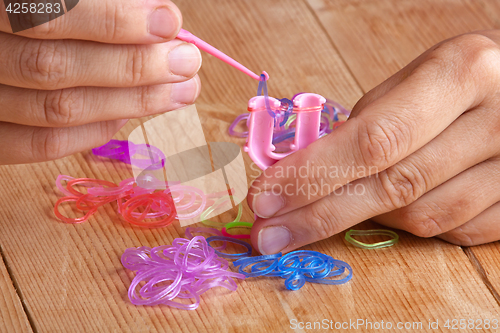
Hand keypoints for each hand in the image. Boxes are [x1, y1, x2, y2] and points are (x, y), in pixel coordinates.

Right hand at [0, 0, 200, 163]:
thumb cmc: (44, 12)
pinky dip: (93, 130)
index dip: (115, 21)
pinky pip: (40, 144)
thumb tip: (161, 19)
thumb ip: (100, 4)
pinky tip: (130, 114)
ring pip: (55, 111)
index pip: (52, 14)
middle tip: (187, 63)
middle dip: (133, 68)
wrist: (5, 32)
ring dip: (129, 103)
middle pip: (54, 69)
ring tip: (180, 91)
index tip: (169, 21)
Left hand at [248, 30, 499, 253]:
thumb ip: (369, 123)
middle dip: (319, 215)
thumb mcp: (416, 79)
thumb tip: (308, 171)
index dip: (313, 175)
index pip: (373, 139)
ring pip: (422, 217)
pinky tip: (395, 206)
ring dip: (371, 214)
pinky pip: (454, 231)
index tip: (265, 199)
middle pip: (392, 186)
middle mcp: (498, 119)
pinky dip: (414, 224)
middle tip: (270, 235)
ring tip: (350, 199)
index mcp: (461, 72)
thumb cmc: (463, 79)